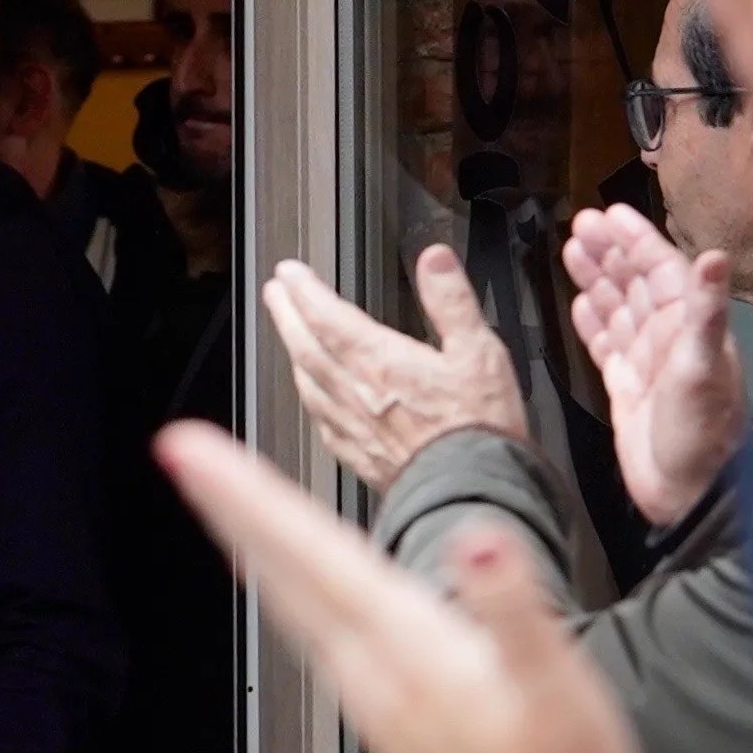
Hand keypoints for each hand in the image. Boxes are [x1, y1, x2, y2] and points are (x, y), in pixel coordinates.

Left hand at [155, 421, 637, 752]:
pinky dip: (287, 591)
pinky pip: (313, 632)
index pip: (306, 549)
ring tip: (220, 500)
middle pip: (279, 569)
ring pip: (288, 601)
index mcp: (404, 642)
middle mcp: (368, 664)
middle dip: (229, 506)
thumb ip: (512, 611)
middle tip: (180, 452)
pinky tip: (287, 584)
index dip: (247, 493)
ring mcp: (369, 691)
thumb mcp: (554, 689)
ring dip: (251, 545)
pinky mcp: (383, 711)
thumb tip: (480, 545)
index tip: (190, 448)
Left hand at [261, 246, 526, 494]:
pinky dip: (312, 398)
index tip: (289, 273)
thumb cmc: (478, 428)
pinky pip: (322, 420)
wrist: (471, 493)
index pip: (326, 316)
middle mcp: (355, 392)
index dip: (304, 291)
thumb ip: (451, 301)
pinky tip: (315, 398)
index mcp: (380, 361)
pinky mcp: (358, 456)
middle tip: (275, 294)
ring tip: (289, 336)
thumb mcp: (478, 351)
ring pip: (308, 381)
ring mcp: (352, 426)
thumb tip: (433, 259)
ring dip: (294, 352)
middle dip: (287, 315)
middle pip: (306, 345)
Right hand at [563, 205, 743, 524]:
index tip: (610, 213)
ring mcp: (645, 362)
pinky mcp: (625, 388)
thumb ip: (705, 310)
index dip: (636, 239)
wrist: (691, 494)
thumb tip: (713, 255)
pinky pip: (605, 345)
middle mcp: (666, 338)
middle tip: (581, 223)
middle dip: (609, 251)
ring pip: (616, 308)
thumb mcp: (705, 366)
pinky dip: (592, 323)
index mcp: (686, 326)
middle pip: (634, 282)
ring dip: (596, 279)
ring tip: (571, 250)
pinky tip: (578, 305)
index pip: (659, 269)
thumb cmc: (703, 433)